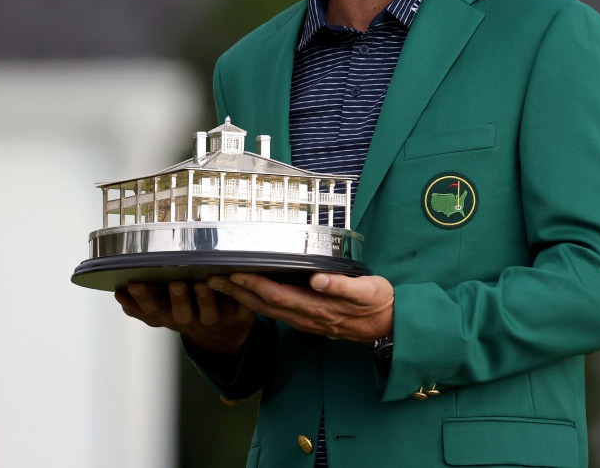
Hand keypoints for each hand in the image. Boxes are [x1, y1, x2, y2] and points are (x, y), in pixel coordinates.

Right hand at [115, 281, 255, 355]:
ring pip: (210, 312)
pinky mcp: (241, 316)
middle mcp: (193, 322)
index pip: (153, 312)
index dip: (142, 301)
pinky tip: (234, 281)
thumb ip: (144, 306)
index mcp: (172, 319)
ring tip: (201, 282)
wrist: (226, 336)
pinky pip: (240, 307)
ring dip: (204, 298)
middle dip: (177, 300)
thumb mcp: (167, 313)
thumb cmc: (192, 315)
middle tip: (174, 283)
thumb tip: (118, 293)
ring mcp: (217, 320)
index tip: (132, 284)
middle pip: (182, 315)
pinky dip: (238, 296)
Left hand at [207, 272, 393, 343]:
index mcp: (316, 307)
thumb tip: (317, 280)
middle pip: (263, 304)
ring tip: (221, 285)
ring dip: (242, 298)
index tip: (232, 272)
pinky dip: (257, 303)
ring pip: (266, 310)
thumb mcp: (367, 291)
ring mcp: (305, 320)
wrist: (388, 326)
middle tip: (211, 278)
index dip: (252, 284)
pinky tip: (249, 295)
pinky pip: (276, 312)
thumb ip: (342, 286)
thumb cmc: (378, 304)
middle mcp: (305, 316)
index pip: (276, 295)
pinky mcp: (308, 319)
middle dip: (236, 291)